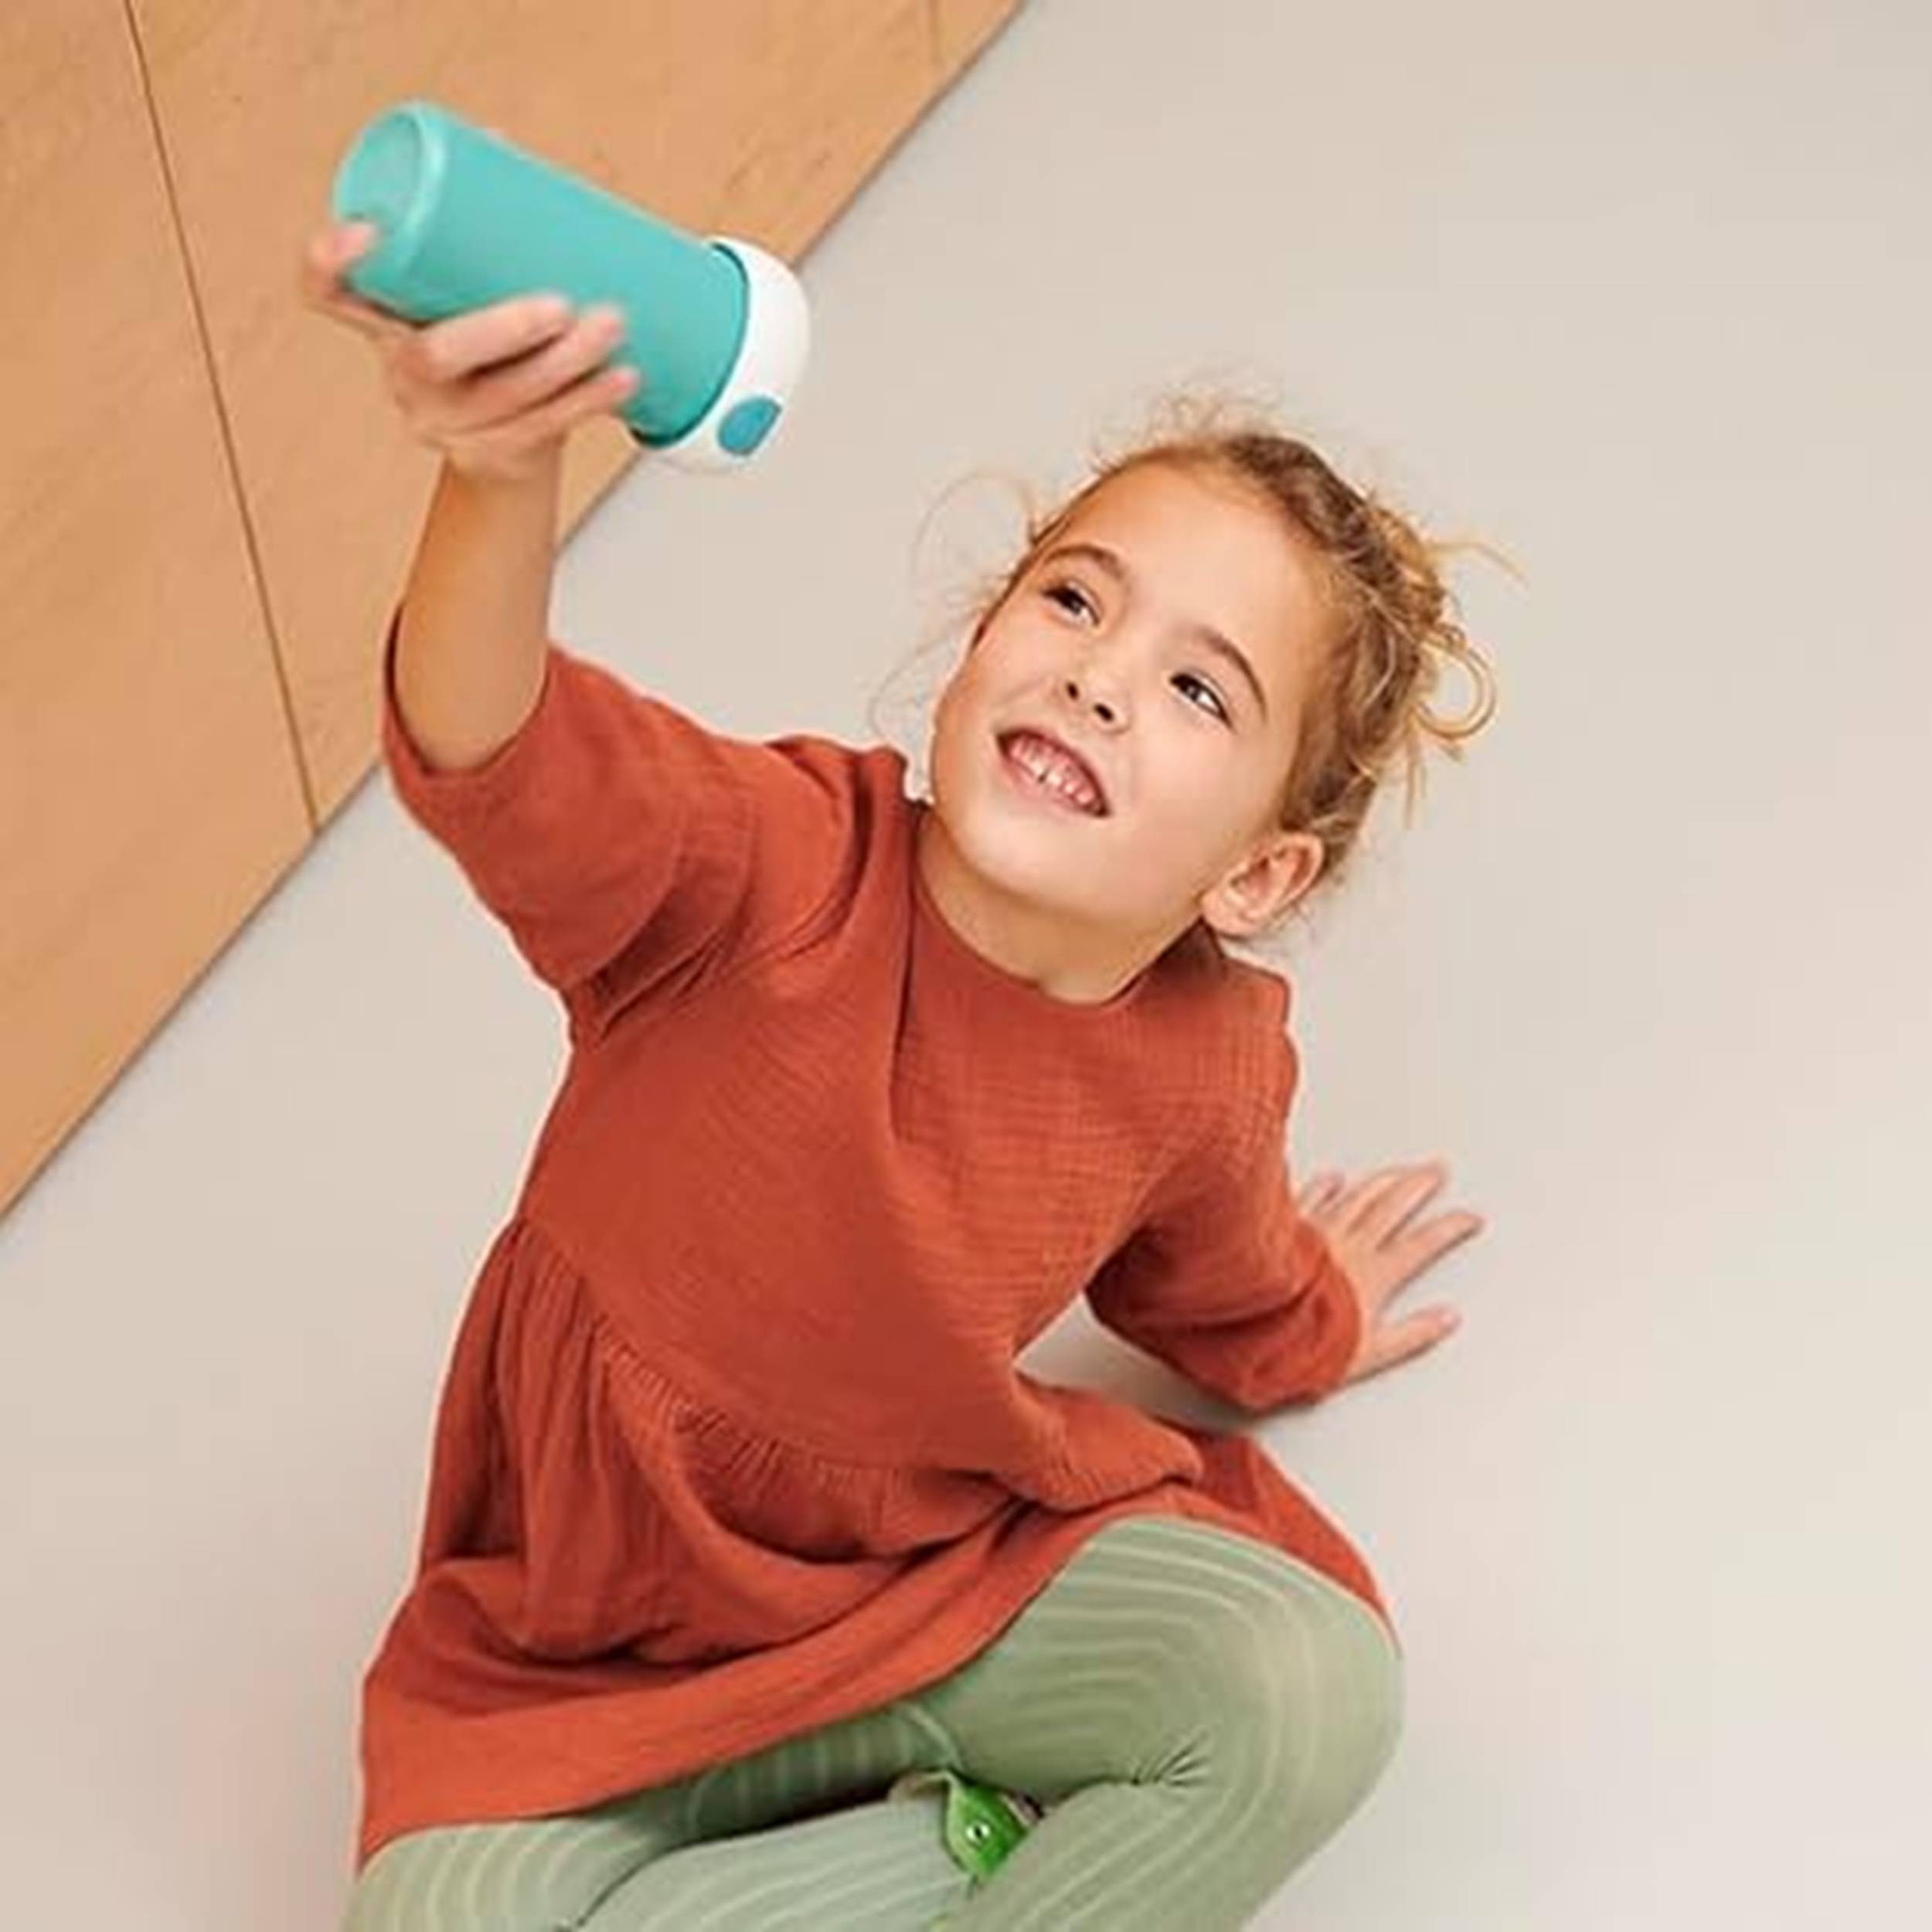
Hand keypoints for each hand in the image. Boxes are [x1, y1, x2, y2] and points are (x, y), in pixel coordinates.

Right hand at [297, 220, 642, 483]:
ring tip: (613, 324)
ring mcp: (447, 421)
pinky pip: (542, 430)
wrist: (506, 448)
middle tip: (561, 305)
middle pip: (435, 355)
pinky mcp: (494, 454)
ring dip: (567, 363)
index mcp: (381, 322)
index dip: (330, 262)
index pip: (327, 292)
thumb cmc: (486, 349)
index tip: (366, 231)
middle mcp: (404, 376)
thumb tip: (499, 146)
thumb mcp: (465, 288)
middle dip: (502, 330)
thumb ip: (474, 228)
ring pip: (505, 396)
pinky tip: (622, 376)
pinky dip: (589, 400)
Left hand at [1298, 1159, 1484, 1386]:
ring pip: (1356, 1196)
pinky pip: (1311, 1198)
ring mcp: (1317, 1234)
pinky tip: (1334, 1176)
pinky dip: (1327, 1185)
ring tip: (1398, 1169)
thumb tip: (1446, 1319)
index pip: (1421, 1245)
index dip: (1450, 1228)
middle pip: (1392, 1207)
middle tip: (1437, 1170)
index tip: (1470, 1217)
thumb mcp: (1368, 1354)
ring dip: (1382, 1179)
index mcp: (1372, 1277)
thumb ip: (1412, 1335)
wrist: (1249, 1328)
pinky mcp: (1286, 1231)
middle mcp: (1348, 1247)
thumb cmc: (1302, 1345)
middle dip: (1419, 1185)